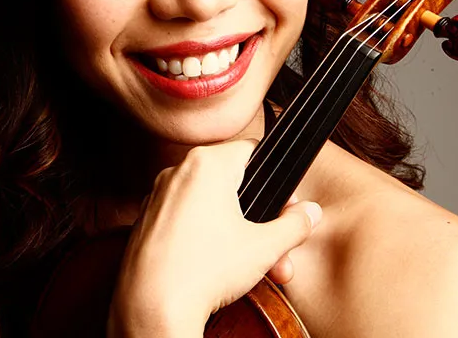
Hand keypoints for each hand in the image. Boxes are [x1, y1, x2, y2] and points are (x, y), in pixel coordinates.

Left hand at [108, 139, 320, 336]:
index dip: (275, 179)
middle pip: (232, 185)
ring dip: (236, 232)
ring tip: (255, 269)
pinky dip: (205, 235)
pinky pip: (185, 217)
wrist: (154, 306)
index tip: (287, 205)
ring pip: (209, 205)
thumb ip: (293, 225)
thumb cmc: (206, 270)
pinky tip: (219, 267)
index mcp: (207, 163)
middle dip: (261, 220)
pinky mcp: (147, 218)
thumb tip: (311, 213)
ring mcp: (159, 194)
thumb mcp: (264, 246)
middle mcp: (178, 171)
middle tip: (279, 250)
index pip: (250, 152)